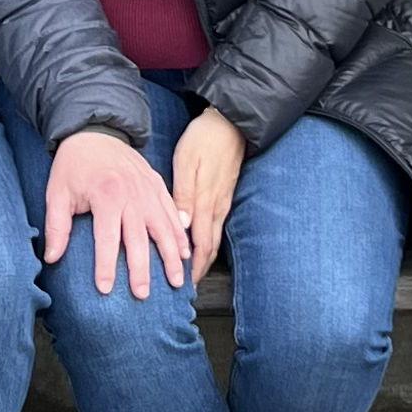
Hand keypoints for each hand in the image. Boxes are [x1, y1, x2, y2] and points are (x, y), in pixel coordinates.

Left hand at [43, 127, 194, 300]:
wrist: (95, 131)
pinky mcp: (158, 185)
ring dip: (170, 256)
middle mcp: (131, 194)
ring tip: (176, 281)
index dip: (106, 266)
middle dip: (141, 269)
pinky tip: (185, 253)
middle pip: (139, 238)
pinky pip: (173, 212)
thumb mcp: (57, 193)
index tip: (105, 289)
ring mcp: (148, 190)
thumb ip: (57, 226)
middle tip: (142, 295)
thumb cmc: (74, 166)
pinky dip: (180, 234)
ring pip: (164, 228)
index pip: (107, 238)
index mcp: (106, 195)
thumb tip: (51, 259)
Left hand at [173, 107, 243, 284]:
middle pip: (209, 248)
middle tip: (186, 289)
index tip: (182, 287)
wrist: (230, 122)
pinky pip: (216, 226)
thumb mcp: (187, 162)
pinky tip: (199, 245)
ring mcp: (223, 202)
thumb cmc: (204, 139)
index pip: (199, 245)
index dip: (191, 268)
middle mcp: (217, 207)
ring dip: (204, 258)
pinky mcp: (224, 195)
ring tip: (192, 273)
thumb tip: (182, 227)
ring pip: (214, 239)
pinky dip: (207, 242)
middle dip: (198, 270)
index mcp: (206, 202)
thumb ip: (184, 195)